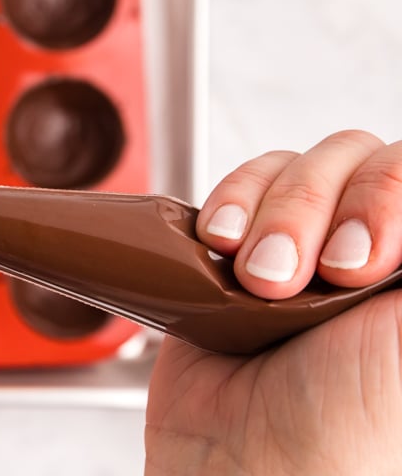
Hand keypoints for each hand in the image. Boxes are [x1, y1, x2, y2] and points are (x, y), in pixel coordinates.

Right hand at [145, 131, 401, 474]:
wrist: (244, 468)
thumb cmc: (347, 430)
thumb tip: (400, 206)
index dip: (386, 198)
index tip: (362, 263)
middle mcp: (369, 247)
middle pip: (357, 160)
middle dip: (321, 212)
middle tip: (314, 279)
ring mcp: (302, 243)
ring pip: (295, 166)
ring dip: (271, 215)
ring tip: (257, 281)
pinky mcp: (237, 247)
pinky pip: (238, 187)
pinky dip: (228, 206)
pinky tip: (221, 249)